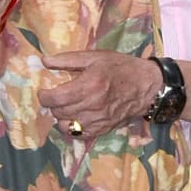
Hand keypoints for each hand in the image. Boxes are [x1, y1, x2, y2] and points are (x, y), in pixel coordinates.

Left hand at [38, 49, 161, 141]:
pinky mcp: (102, 129)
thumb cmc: (120, 68)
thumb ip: (68, 59)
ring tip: (66, 106)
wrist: (146, 85)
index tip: (44, 91)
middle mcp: (92, 105)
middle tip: (57, 96)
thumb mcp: (95, 57)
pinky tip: (76, 116)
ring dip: (61, 116)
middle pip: (58, 112)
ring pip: (65, 125)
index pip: (55, 99)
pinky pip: (78, 134)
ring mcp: (97, 120)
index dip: (44, 96)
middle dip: (53, 104)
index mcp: (89, 85)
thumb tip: (45, 61)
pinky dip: (72, 126)